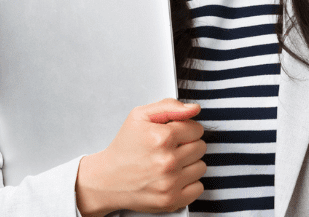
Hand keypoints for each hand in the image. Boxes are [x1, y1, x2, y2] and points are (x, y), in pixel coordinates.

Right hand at [75, 98, 206, 215]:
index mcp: (162, 138)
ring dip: (189, 164)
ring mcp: (170, 183)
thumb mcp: (140, 116)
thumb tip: (194, 109)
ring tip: (170, 163)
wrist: (107, 179)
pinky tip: (173, 178)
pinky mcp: (170, 201)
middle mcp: (167, 161)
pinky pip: (198, 188)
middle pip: (201, 147)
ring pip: (201, 167)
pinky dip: (189, 183)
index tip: (173, 134)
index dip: (186, 129)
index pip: (196, 129)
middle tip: (170, 149)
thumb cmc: (124, 147)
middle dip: (188, 145)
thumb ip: (169, 106)